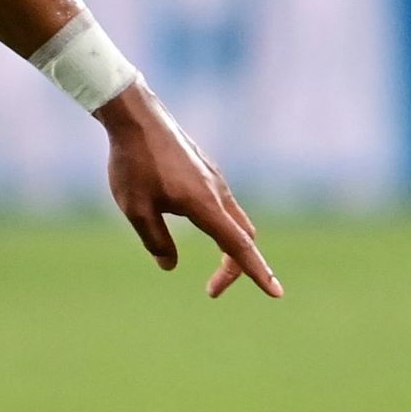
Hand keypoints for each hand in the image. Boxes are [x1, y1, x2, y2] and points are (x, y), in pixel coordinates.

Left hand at [97, 85, 281, 298]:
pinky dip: (221, 227)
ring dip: (229, 247)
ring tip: (212, 268)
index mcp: (205, 205)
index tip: (276, 293)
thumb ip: (156, 241)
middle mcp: (218, 192)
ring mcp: (215, 180)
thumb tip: (169, 265)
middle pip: (242, 239)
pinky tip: (197, 225)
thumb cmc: (133, 163)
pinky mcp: (206, 171)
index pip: (238, 247)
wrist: (136, 117)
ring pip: (235, 221)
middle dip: (235, 268)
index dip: (257, 272)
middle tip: (211, 290)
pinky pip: (223, 206)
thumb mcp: (136, 209)